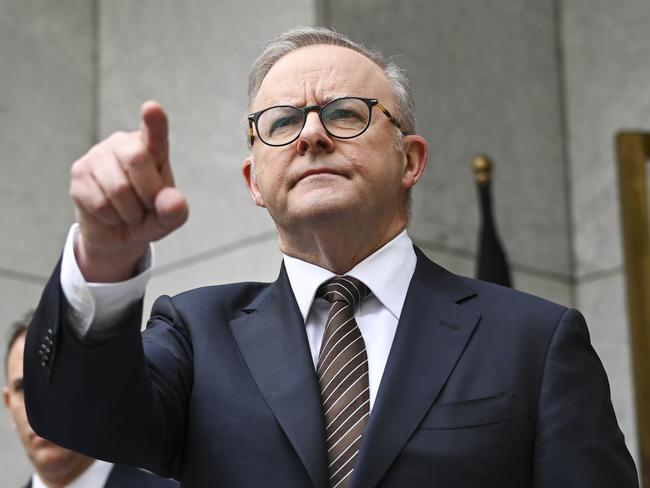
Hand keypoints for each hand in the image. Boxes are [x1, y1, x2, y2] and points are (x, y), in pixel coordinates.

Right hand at [69, 101, 188, 281]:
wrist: (116, 233)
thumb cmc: (147, 217)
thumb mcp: (167, 219)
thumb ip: (174, 212)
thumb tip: (172, 203)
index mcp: (154, 148)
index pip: (155, 133)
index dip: (154, 122)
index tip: (152, 108)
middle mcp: (124, 144)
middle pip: (137, 159)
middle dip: (147, 193)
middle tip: (148, 206)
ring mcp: (98, 155)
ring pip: (118, 187)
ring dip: (129, 212)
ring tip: (129, 212)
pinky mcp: (79, 172)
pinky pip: (100, 202)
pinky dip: (111, 217)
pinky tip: (111, 214)